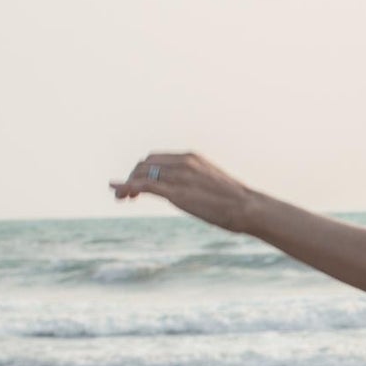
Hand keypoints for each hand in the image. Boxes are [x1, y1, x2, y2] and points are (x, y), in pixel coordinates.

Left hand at [110, 150, 260, 234]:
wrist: (248, 207)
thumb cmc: (238, 203)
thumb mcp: (215, 187)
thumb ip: (199, 185)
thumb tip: (197, 196)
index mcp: (192, 158)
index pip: (157, 159)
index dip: (143, 170)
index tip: (138, 185)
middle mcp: (182, 162)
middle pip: (146, 164)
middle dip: (133, 176)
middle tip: (126, 193)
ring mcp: (178, 175)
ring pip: (141, 173)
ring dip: (127, 183)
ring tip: (120, 197)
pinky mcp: (175, 191)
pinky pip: (143, 185)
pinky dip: (126, 186)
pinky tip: (117, 192)